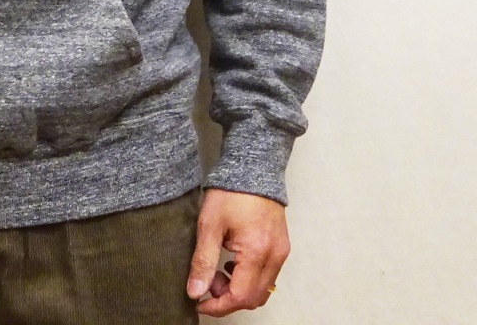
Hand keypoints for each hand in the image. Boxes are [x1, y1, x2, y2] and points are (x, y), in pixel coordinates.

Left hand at [185, 188, 289, 316]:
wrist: (252, 169)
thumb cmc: (230, 193)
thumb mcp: (209, 225)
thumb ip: (203, 261)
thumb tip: (195, 291)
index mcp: (257, 251)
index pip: (240, 296)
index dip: (218, 306)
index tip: (199, 302)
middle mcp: (274, 256)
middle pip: (254, 298)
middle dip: (228, 299)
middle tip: (208, 282)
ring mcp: (281, 252)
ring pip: (262, 289)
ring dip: (239, 290)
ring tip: (218, 271)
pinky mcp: (282, 247)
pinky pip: (268, 276)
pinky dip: (249, 279)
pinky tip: (232, 262)